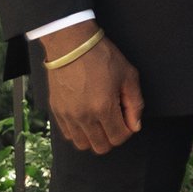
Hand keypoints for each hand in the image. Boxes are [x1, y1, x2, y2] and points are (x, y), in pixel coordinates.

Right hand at [43, 26, 143, 152]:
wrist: (71, 44)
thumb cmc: (100, 56)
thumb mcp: (128, 75)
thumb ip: (135, 104)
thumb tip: (135, 125)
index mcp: (103, 107)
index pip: (118, 138)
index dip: (127, 131)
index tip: (127, 120)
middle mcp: (83, 116)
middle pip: (100, 147)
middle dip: (112, 137)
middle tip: (115, 121)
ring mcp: (67, 115)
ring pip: (82, 144)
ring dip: (94, 137)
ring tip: (100, 120)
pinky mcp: (56, 111)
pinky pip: (68, 134)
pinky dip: (79, 132)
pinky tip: (86, 117)